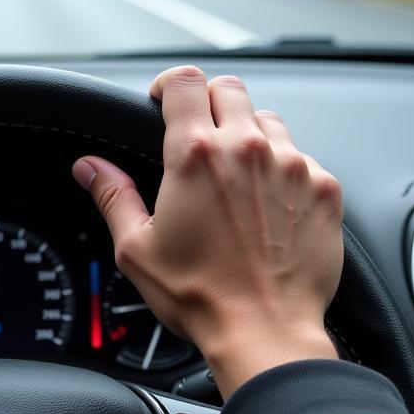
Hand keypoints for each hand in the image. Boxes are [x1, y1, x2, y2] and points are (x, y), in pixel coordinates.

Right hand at [73, 66, 341, 397]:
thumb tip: (89, 168)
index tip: (163, 101)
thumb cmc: (200, 296)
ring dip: (248, 135)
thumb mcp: (137, 248)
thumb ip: (113, 196)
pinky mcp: (324, 188)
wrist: (265, 331)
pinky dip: (282, 170)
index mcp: (196, 157)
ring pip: (268, 120)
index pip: (184, 82)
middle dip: (208, 103)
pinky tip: (266, 205)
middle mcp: (247, 150)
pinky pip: (302, 157)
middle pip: (229, 89)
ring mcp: (292, 166)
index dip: (168, 85)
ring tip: (234, 177)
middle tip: (197, 138)